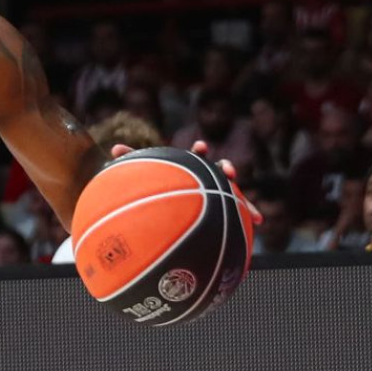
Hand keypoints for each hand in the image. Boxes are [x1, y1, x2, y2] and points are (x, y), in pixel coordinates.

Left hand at [111, 141, 261, 223]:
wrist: (163, 213)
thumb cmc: (154, 190)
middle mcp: (206, 179)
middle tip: (228, 171)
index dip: (199, 151)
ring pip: (234, 195)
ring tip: (252, 210)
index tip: (200, 147)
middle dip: (226, 170)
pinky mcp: (222, 211)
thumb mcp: (142, 178)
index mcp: (189, 170)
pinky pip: (237, 215)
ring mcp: (216, 195)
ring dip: (244, 200)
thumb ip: (131, 162)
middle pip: (219, 172)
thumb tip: (114, 148)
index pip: (196, 157)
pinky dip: (247, 217)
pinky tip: (256, 223)